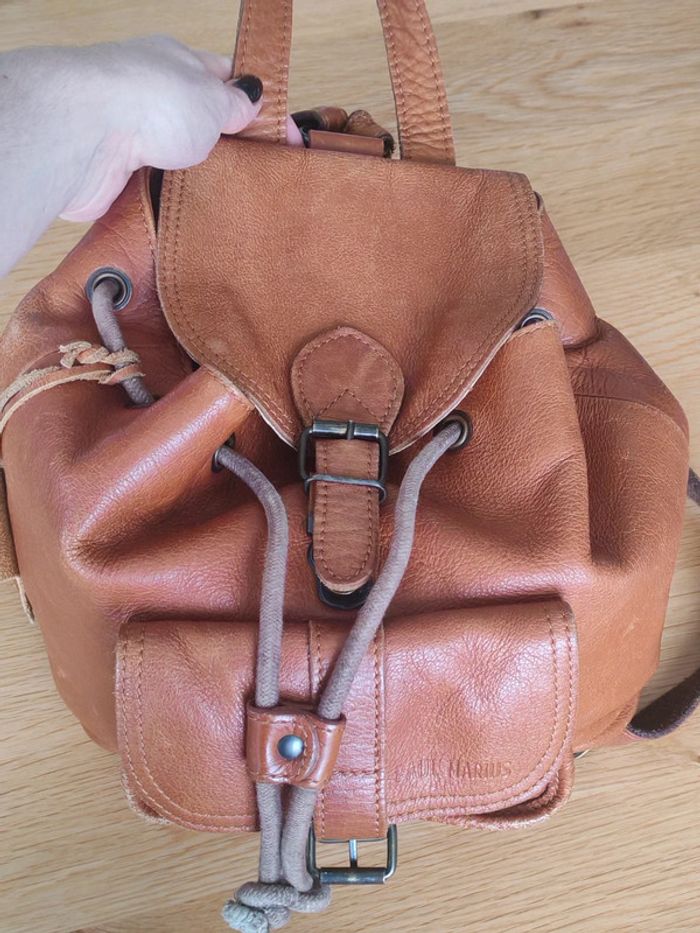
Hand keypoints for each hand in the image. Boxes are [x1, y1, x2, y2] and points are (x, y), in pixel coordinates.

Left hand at [59, 36, 264, 221]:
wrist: (85, 133)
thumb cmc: (148, 100)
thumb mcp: (213, 98)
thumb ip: (236, 104)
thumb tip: (251, 99)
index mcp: (178, 63)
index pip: (226, 80)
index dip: (258, 107)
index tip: (286, 138)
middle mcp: (152, 96)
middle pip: (202, 126)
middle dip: (229, 150)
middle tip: (260, 176)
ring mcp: (132, 135)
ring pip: (179, 163)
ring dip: (200, 181)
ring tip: (232, 201)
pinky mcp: (116, 174)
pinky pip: (154, 191)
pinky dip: (171, 202)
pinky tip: (192, 215)